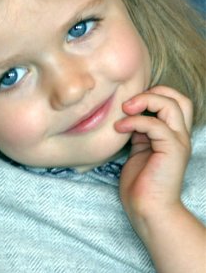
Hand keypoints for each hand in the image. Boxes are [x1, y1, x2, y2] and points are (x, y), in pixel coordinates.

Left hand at [115, 85, 204, 272]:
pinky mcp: (172, 151)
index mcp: (172, 134)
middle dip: (154, 92)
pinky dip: (135, 121)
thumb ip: (138, 131)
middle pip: (180, 98)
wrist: (147, 209)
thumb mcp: (137, 149)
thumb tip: (126, 114)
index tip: (127, 105)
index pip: (174, 101)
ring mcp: (178, 143)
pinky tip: (120, 128)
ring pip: (173, 105)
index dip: (152, 95)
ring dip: (145, 101)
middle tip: (128, 103)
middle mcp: (180, 136)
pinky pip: (156, 125)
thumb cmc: (139, 183)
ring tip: (124, 110)